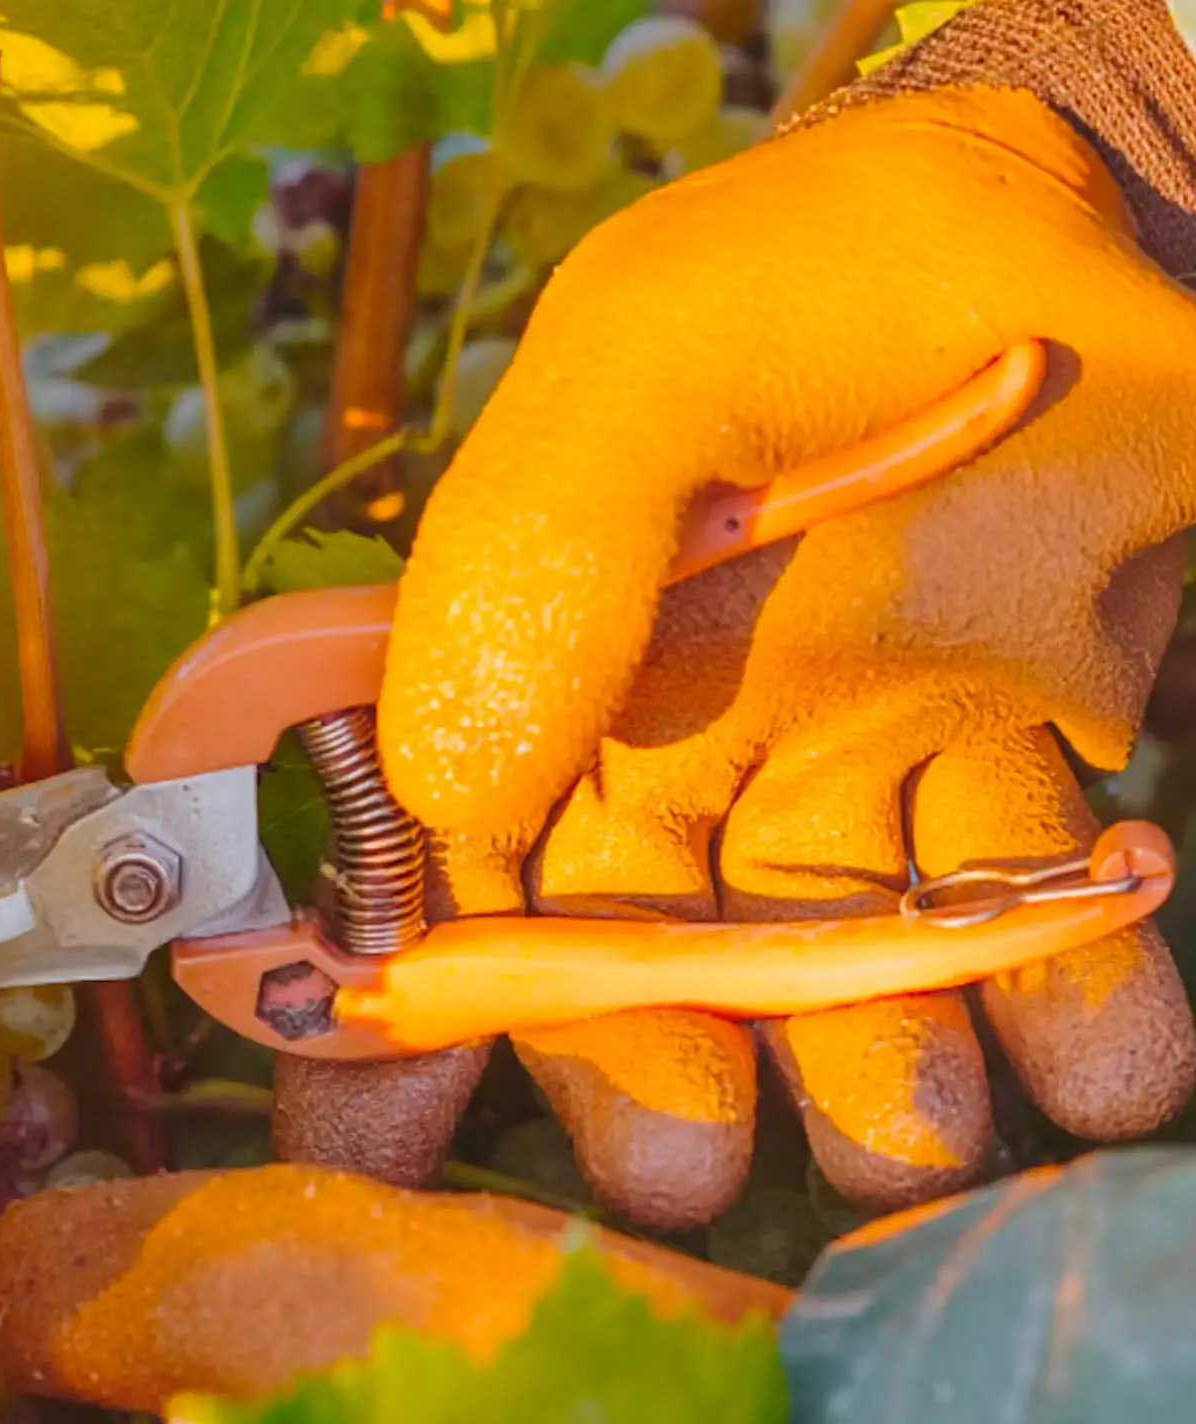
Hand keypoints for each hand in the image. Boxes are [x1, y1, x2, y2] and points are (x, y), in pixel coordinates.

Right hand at [381, 83, 1195, 1228]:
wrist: (1063, 204)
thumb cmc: (808, 281)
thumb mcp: (639, 373)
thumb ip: (531, 561)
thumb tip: (446, 795)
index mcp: (549, 695)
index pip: (444, 893)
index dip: (396, 1028)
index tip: (371, 1151)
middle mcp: (682, 767)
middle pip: (639, 983)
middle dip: (650, 1092)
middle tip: (681, 1169)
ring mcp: (850, 779)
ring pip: (837, 988)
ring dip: (873, 1087)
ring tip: (922, 1131)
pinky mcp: (1016, 768)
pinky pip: (1036, 923)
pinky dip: (1076, 1008)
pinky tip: (1102, 1054)